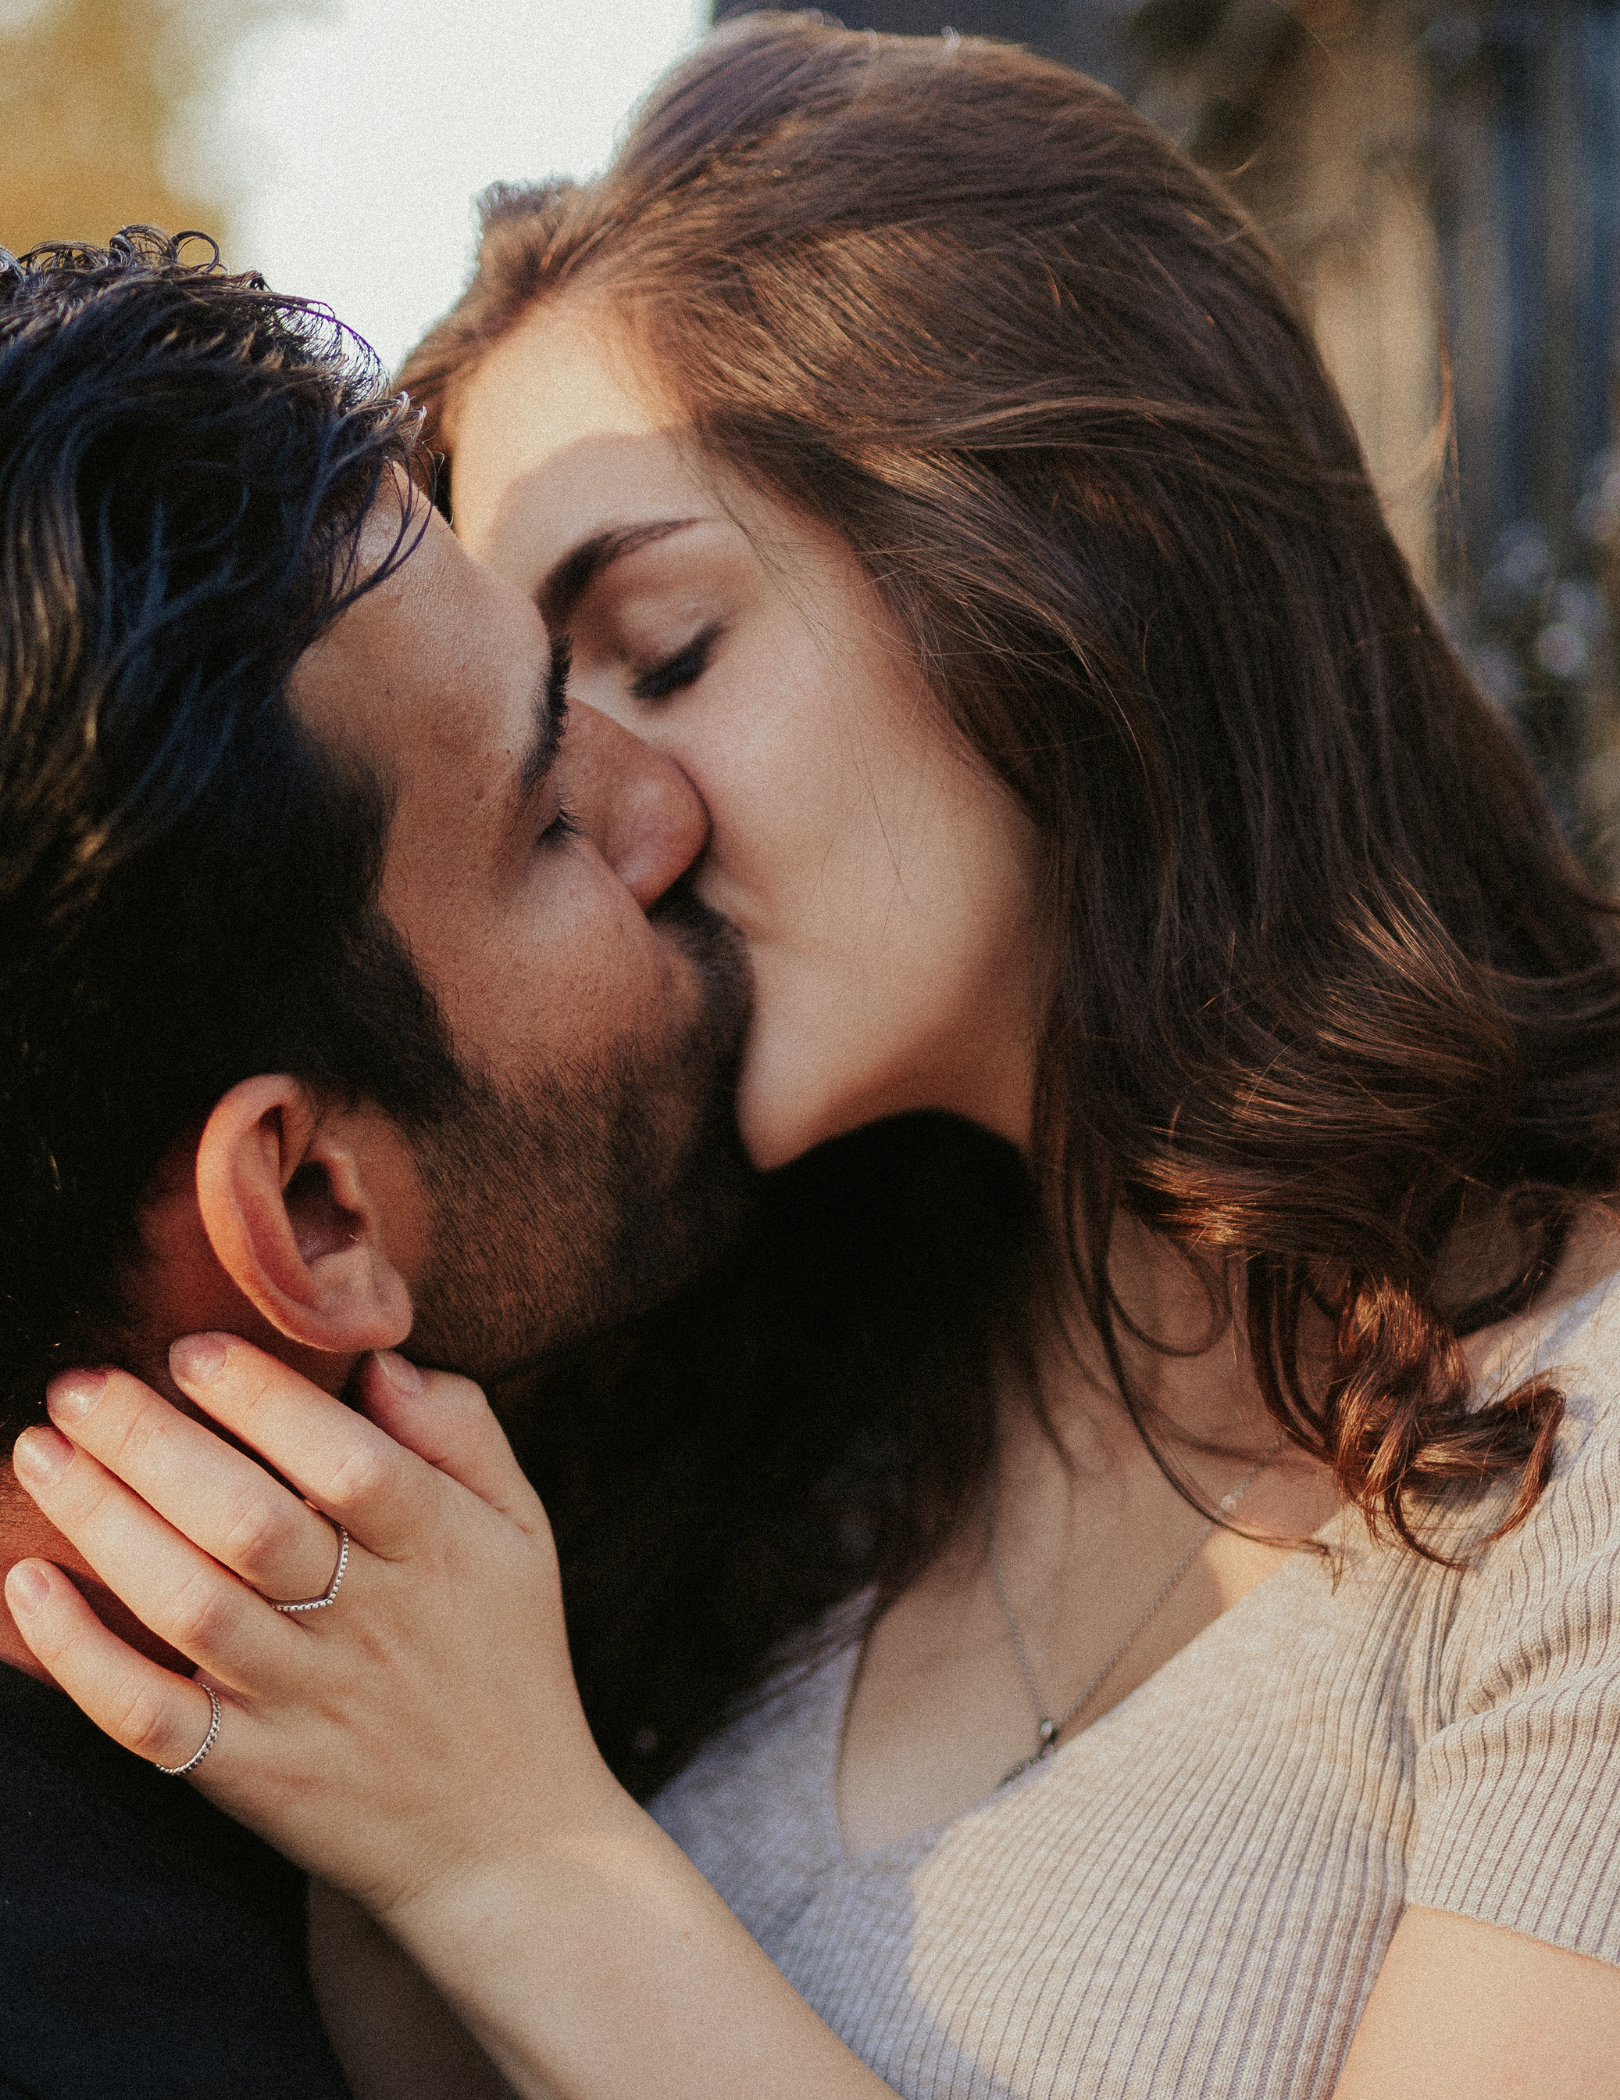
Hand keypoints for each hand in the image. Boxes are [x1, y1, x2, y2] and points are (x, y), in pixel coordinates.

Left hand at [5, 1338, 894, 2099]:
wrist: (511, 1841)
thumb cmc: (506, 1660)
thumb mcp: (523, 1530)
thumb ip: (464, 1432)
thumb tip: (381, 1361)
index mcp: (439, 1551)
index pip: (351, 1462)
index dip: (265, 1401)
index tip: (193, 1350)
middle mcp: (369, 1625)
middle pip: (252, 1526)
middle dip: (153, 1445)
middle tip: (80, 1387)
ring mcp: (304, 1705)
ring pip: (191, 1609)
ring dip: (105, 1526)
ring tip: (41, 1456)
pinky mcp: (251, 1775)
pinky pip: (153, 1720)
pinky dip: (83, 1660)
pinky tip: (31, 1591)